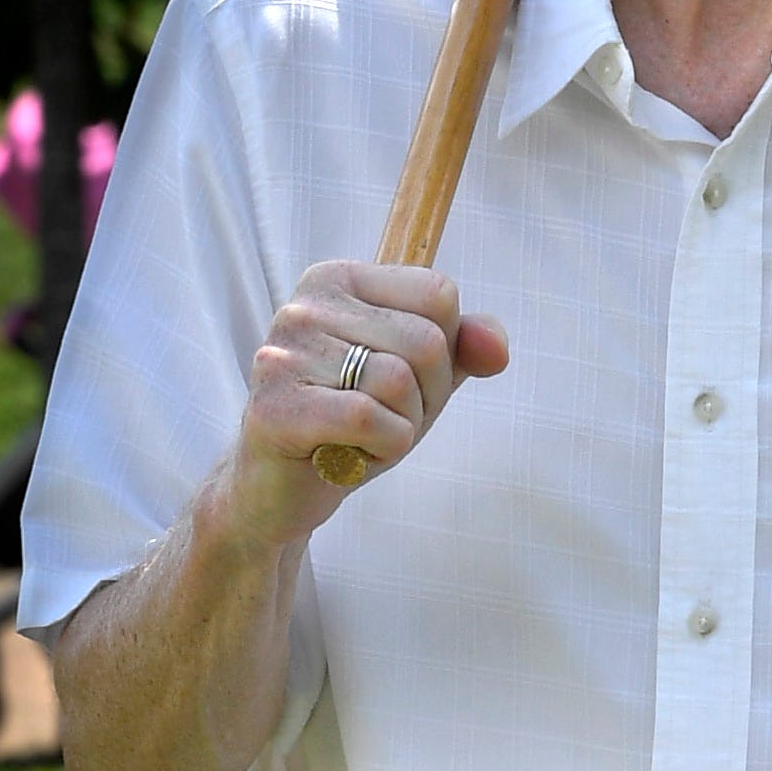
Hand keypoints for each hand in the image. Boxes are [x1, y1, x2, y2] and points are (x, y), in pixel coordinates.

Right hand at [230, 260, 508, 546]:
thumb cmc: (353, 424)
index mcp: (339, 280)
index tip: (405, 381)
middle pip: (426, 341)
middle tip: (382, 420)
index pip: (438, 294)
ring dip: (401, 427)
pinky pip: (370, 418)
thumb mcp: (422, 377)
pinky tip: (348, 456)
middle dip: (427, 397)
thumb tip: (496, 349)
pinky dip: (382, 449)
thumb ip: (464, 349)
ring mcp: (283, 353)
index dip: (444, 352)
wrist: (280, 490)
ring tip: (360, 437)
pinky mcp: (275, 407)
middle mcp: (304, 305)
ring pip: (399, 381)